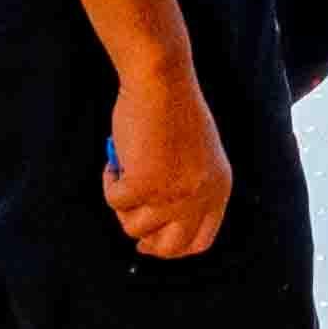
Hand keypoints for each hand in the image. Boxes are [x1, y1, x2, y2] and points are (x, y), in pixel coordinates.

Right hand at [106, 58, 230, 257]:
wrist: (162, 81)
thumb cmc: (173, 109)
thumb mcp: (194, 156)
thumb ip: (186, 188)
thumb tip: (155, 223)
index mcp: (219, 189)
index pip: (200, 241)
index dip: (173, 247)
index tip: (151, 242)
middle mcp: (201, 197)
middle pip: (169, 248)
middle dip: (145, 240)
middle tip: (129, 219)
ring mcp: (173, 195)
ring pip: (134, 227)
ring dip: (122, 203)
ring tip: (122, 172)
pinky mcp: (144, 186)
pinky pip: (115, 201)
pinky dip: (109, 182)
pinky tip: (115, 158)